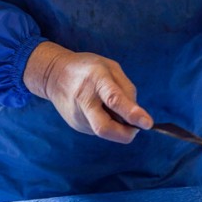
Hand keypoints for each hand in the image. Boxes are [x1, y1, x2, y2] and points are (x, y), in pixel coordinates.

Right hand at [23, 41, 152, 142]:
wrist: (54, 75)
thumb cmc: (88, 68)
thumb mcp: (110, 67)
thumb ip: (126, 89)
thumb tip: (137, 115)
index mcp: (96, 79)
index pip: (114, 99)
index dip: (132, 113)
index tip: (147, 123)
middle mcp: (84, 100)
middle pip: (104, 128)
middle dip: (125, 134)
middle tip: (136, 128)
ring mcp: (78, 116)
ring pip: (105, 130)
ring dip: (117, 125)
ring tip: (111, 107)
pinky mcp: (76, 125)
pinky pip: (99, 129)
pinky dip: (108, 123)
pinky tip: (101, 109)